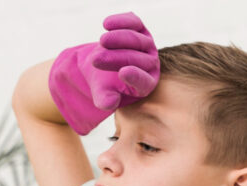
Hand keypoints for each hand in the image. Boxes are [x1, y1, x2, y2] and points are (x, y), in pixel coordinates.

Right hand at [49, 12, 159, 134]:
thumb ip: (106, 101)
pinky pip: (133, 22)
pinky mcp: (139, 28)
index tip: (122, 73)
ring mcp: (147, 45)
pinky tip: (107, 24)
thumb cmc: (104, 84)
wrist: (100, 65)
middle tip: (96, 61)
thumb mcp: (102, 95)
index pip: (144, 81)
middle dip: (116, 59)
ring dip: (118, 39)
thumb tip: (109, 102)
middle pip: (137, 59)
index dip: (135, 77)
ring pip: (136, 39)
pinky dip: (121, 22)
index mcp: (146, 84)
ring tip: (101, 42)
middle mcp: (151, 64)